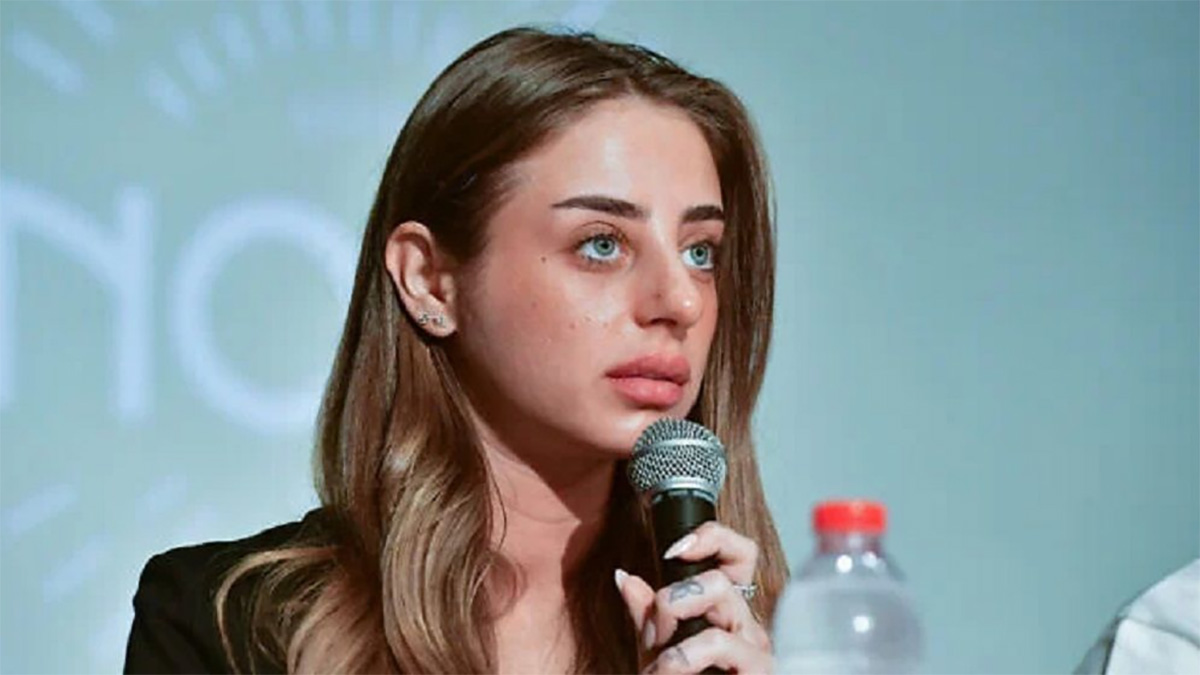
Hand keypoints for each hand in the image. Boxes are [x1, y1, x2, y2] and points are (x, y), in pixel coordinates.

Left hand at [615, 521, 772, 673]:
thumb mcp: (658, 656)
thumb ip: (646, 617)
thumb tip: (625, 576)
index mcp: (729, 614)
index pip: (739, 556)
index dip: (712, 538)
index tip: (672, 551)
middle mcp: (748, 626)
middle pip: (721, 578)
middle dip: (675, 596)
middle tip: (654, 629)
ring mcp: (758, 650)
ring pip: (723, 601)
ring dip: (676, 622)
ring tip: (658, 660)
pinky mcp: (761, 672)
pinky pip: (719, 644)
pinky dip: (682, 656)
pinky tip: (665, 672)